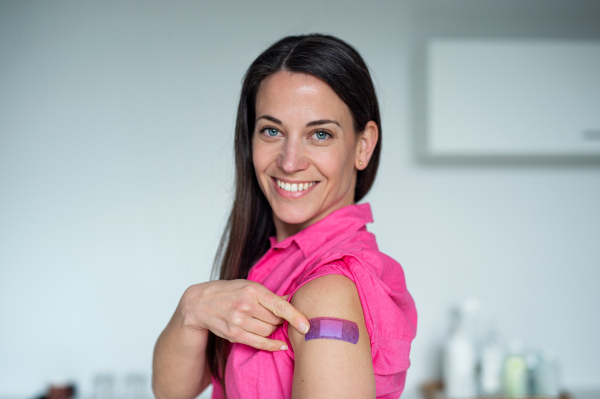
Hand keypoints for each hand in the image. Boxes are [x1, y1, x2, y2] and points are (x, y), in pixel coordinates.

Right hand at [180, 279, 309, 351]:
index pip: (279, 305)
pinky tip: (280, 345)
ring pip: (268, 331)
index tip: (307, 326)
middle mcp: (246, 305)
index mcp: (253, 290)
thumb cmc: (229, 292)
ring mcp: (239, 321)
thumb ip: (271, 295)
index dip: (295, 316)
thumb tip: (293, 298)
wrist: (201, 303)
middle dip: (281, 320)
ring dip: (273, 330)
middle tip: (278, 317)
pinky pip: (259, 343)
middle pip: (275, 320)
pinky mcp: (234, 334)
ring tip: (269, 323)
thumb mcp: (249, 286)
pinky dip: (271, 345)